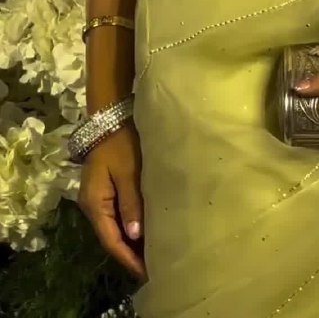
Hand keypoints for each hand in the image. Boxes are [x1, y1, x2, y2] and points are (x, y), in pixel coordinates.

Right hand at [77, 122, 147, 282]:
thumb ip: (131, 204)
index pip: (111, 240)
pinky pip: (117, 216)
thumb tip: (134, 236)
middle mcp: (92, 205)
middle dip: (130, 254)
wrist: (110, 118)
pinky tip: (144, 232)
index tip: (146, 272)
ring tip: (151, 254)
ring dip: (130, 242)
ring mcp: (98, 198)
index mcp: (95, 203)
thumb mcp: (128, 173)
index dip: (128, 258)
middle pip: (111, 237)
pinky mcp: (105, 191)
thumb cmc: (120, 144)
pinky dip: (129, 227)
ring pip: (114, 228)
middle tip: (153, 267)